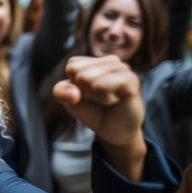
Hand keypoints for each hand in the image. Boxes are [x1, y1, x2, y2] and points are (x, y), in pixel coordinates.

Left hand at [53, 55, 145, 179]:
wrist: (113, 131)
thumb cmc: (92, 111)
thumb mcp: (68, 101)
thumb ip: (60, 91)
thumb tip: (74, 91)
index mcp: (92, 61)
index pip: (72, 66)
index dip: (74, 84)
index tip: (85, 93)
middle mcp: (108, 61)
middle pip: (80, 72)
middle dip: (85, 91)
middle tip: (98, 98)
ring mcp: (122, 68)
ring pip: (92, 78)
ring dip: (95, 96)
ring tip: (106, 100)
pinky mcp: (132, 80)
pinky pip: (110, 83)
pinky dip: (105, 97)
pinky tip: (113, 101)